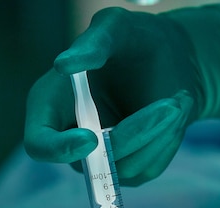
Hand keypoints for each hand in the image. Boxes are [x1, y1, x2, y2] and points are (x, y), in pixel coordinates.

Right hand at [24, 4, 219, 185]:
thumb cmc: (144, 40)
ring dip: (159, 137)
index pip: (37, 141)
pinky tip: (176, 114)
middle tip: (171, 106)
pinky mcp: (137, 165)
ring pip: (126, 169)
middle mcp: (75, 135)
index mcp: (55, 104)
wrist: (181, 60)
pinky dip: (168, 143)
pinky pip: (150, 169)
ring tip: (177, 100)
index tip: (91, 138)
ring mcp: (106, 156)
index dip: (55, 146)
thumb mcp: (121, 26)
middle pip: (89, 162)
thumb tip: (67, 63)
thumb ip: (95, 40)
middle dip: (135, 136)